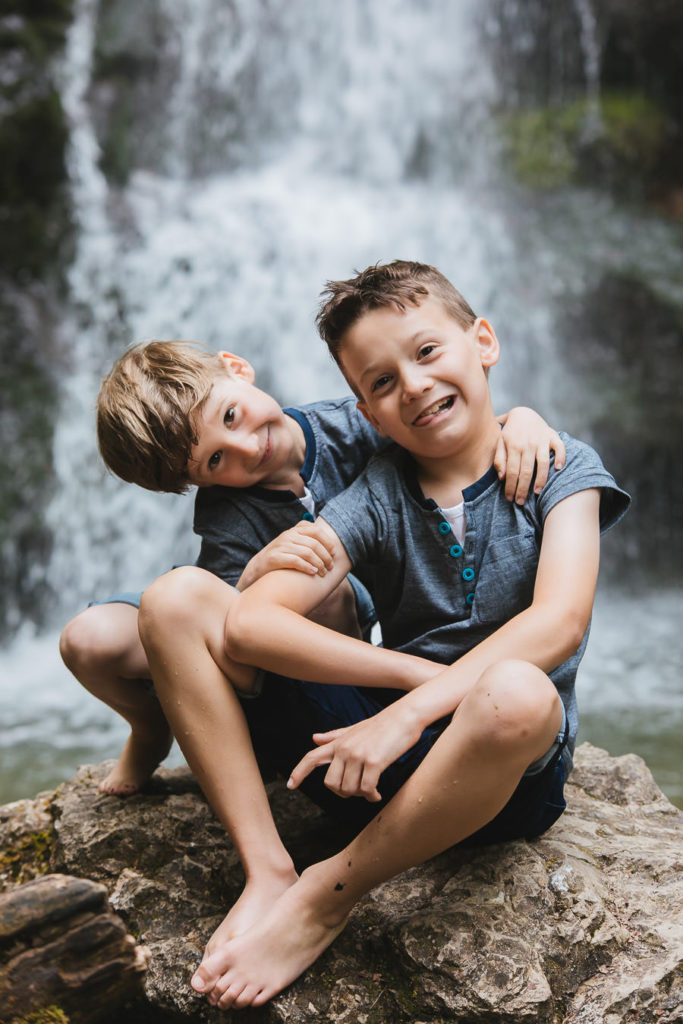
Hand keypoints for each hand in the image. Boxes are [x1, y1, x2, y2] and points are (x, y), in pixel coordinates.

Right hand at [240, 520, 333, 588]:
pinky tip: (313, 573)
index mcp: (294, 530)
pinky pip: (296, 561)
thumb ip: (307, 540)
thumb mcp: (293, 544)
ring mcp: (281, 546)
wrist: (258, 567)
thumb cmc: (281, 557)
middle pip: (314, 544)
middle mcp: (288, 536)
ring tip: (323, 572)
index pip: (316, 530)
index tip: (334, 553)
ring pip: (307, 552)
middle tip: (330, 567)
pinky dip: (307, 567)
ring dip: (319, 564)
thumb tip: (331, 545)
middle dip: (325, 556)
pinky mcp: (275, 558)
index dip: (328, 541)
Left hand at [287, 701, 422, 801]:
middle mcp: (344, 748)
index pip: (311, 758)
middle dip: (343, 792)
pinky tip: (377, 794)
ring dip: (360, 795)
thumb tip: (314, 738)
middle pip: (330, 783)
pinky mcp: (373, 762)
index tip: (290, 785)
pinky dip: (371, 796)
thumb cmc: (383, 725)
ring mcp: (357, 755)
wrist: (405, 717)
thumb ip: (334, 736)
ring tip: (371, 791)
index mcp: (338, 742)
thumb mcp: (355, 729)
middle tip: (357, 791)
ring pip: (349, 789)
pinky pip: (366, 789)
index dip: (299, 772)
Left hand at [495, 407, 565, 503]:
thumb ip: (499, 459)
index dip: (510, 486)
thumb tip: (501, 477)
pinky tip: (558, 468)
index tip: (509, 498)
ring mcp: (541, 439)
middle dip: (523, 488)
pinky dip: (560, 457)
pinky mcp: (552, 436)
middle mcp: (528, 443)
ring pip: (542, 462)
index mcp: (513, 446)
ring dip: (540, 479)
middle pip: (526, 470)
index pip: (511, 471)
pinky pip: (559, 447)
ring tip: (537, 492)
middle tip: (520, 502)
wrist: (523, 413)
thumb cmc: (510, 433)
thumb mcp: (500, 443)